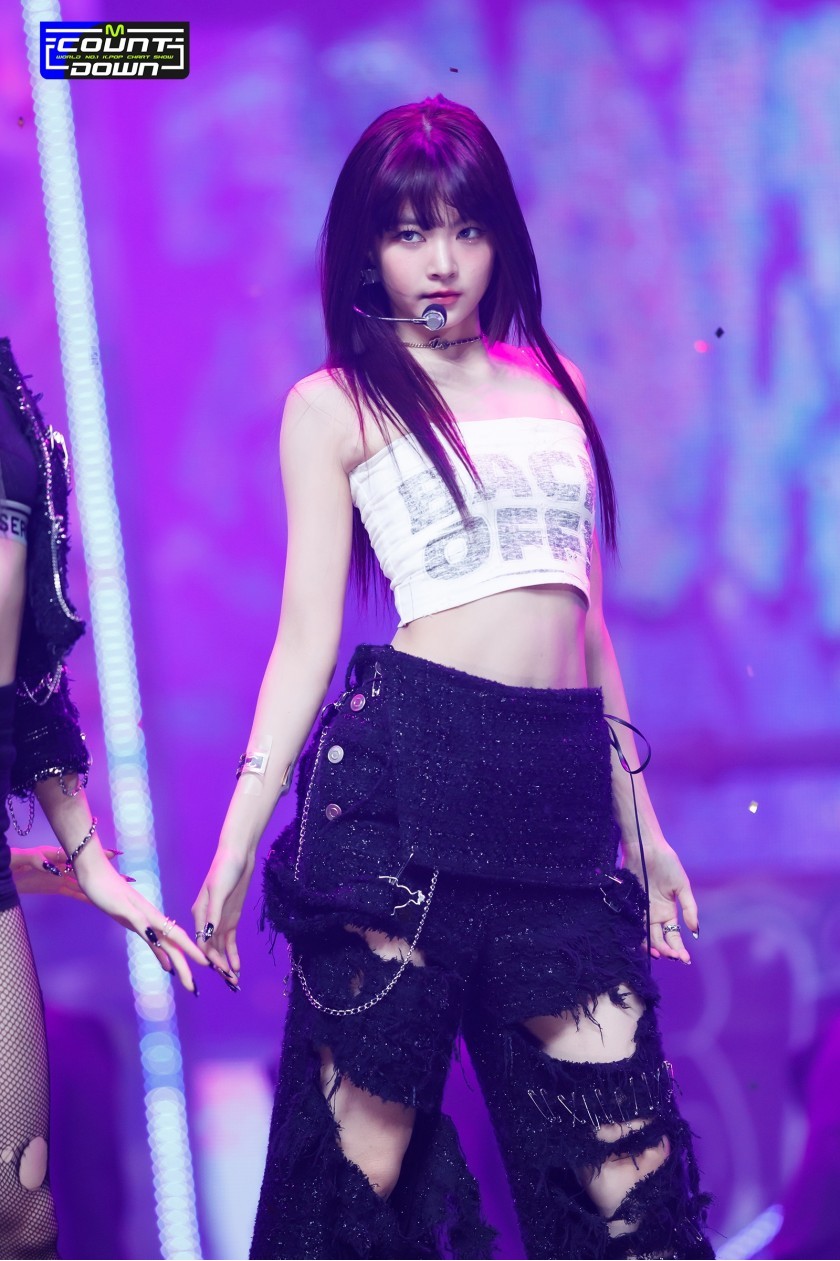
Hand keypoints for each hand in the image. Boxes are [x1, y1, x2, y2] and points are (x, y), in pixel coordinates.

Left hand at [10, 844, 126, 901]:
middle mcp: (61, 865)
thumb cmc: (11, 863)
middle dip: (107, 872)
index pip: (79, 854)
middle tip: (127, 878)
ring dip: (100, 885)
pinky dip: (86, 896)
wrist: (5, 874)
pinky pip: (74, 892)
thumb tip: (50, 865)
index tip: (116, 854)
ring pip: (84, 881)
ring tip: (119, 889)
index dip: (96, 854)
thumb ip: (35, 859)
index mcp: (54, 855)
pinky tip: (98, 901)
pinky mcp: (55, 887)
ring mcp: (59, 876)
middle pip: (88, 868)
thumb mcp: (20, 859)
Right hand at [73, 842, 209, 992]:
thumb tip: (167, 963)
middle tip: (196, 988)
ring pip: (164, 936)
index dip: (190, 957)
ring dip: (178, 955)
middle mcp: (151, 918)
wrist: (96, 872)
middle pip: (174, 944)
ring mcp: (140, 913)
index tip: (203, 973)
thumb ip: (151, 940)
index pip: (176, 942)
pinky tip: (156, 941)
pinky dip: (150, 933)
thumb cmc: (112, 895)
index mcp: (154, 923)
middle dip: (187, 965)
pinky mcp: (126, 908)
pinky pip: (140, 922)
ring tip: (189, 973)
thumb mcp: (132, 922)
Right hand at [191, 843, 254, 986]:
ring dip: (226, 964)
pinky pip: (229, 941)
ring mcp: (219, 921)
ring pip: (220, 948)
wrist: (237, 855)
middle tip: (230, 983)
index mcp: (200, 914)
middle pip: (211, 949)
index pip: (203, 942)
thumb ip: (214, 914)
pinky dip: (232, 954)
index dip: (209, 958)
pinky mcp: (230, 919)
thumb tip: (207, 936)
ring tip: (233, 982)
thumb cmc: (225, 869)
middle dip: (219, 967)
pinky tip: (236, 968)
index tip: (219, 972)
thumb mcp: (219, 891)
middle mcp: (207, 921)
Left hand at [622, 837, 698, 964]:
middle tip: (670, 956)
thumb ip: (689, 908)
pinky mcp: (628, 905)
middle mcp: (654, 915)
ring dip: (651, 947)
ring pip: (645, 936)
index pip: (674, 936)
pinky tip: (641, 944)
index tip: (684, 959)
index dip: (679, 949)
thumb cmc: (667, 864)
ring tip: (657, 954)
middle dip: (666, 950)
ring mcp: (640, 911)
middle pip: (660, 940)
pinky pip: (631, 924)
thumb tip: (696, 931)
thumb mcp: (682, 886)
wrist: (645, 848)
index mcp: (668, 912)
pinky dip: (636, 936)